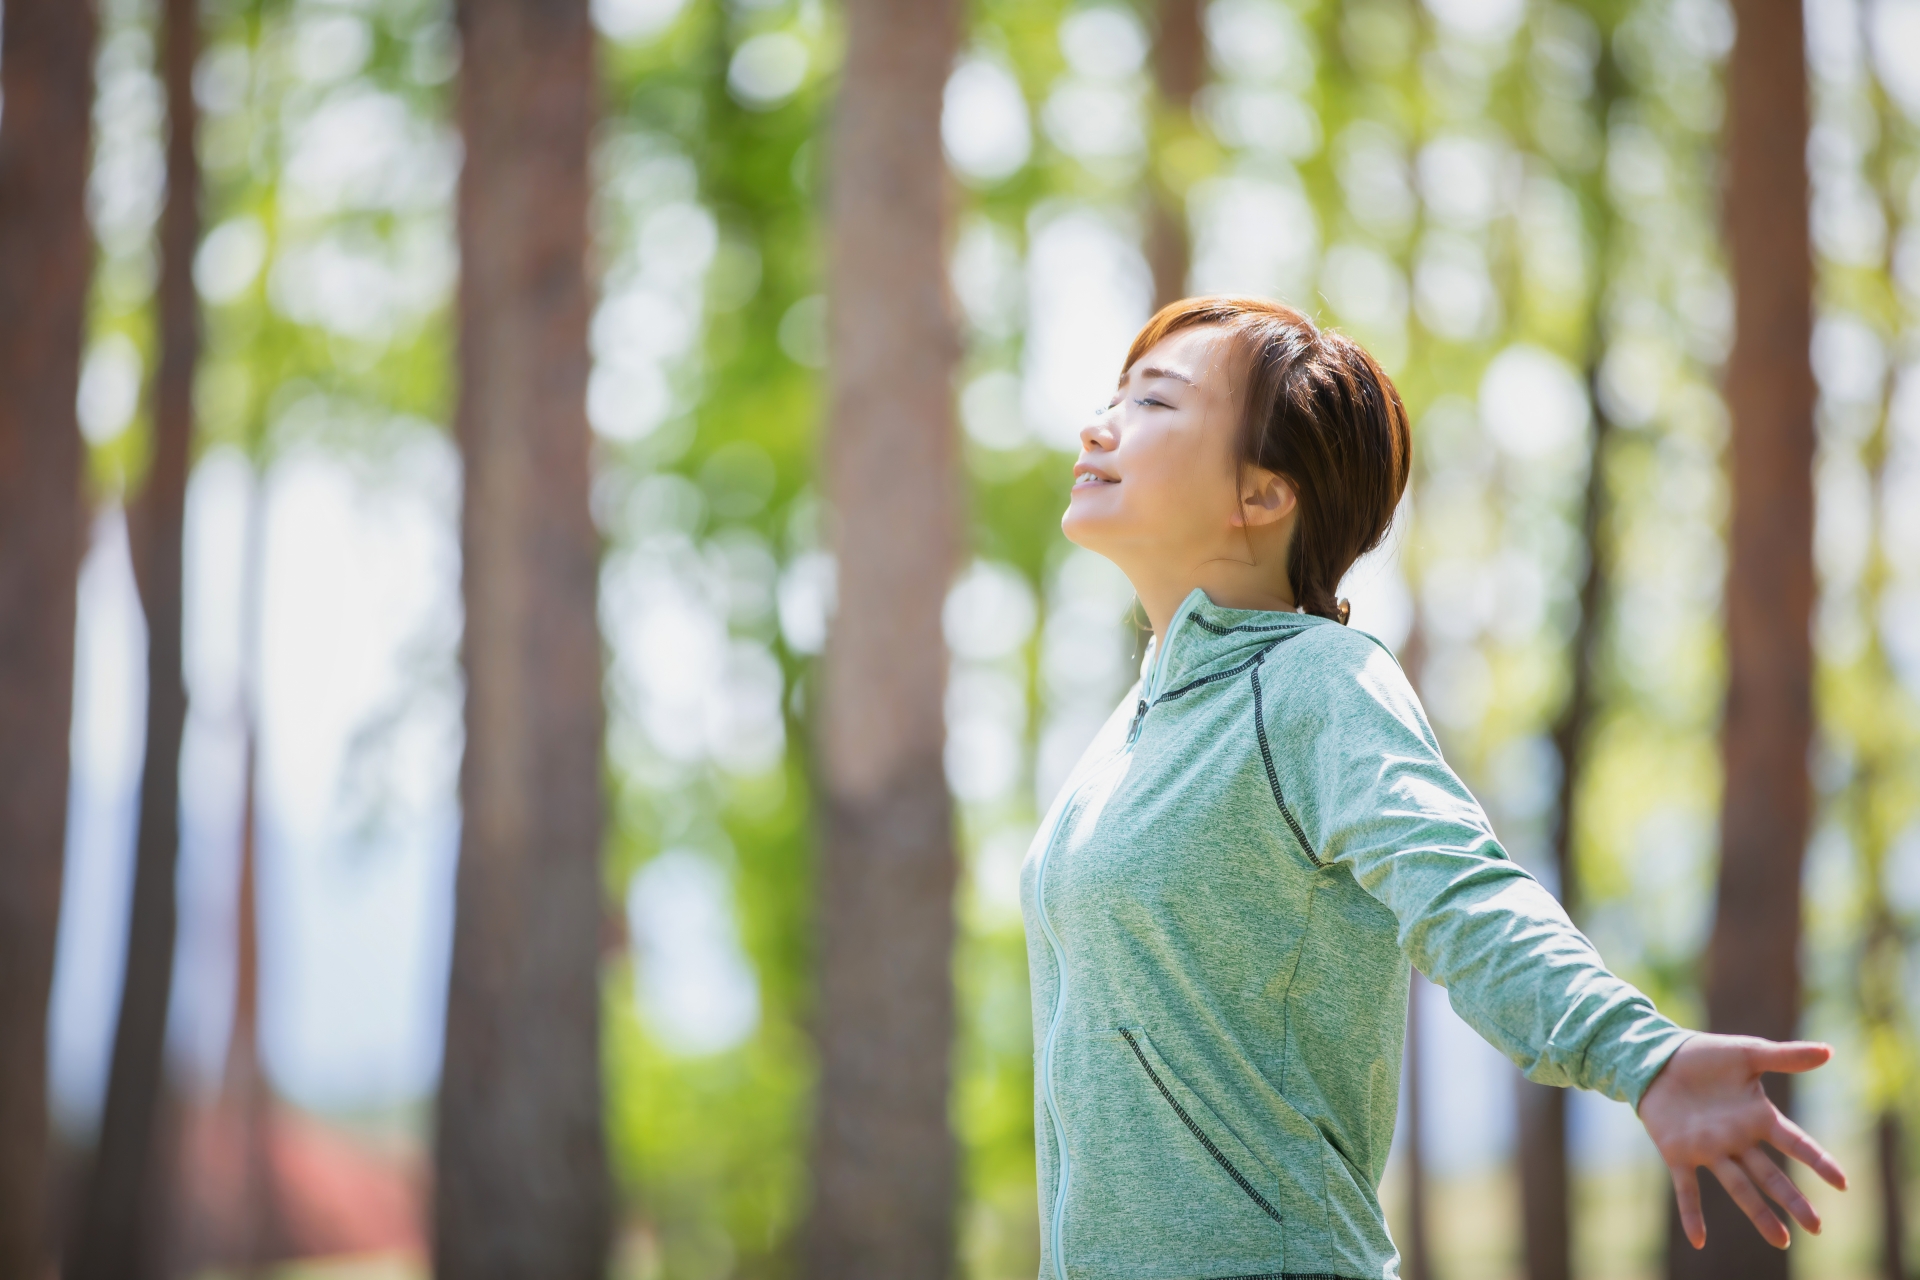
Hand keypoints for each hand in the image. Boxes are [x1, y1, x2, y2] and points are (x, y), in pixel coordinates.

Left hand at [1636, 1034, 1847, 1249]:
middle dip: (1793, 1201)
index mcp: (1757, 1118)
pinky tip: (1698, 1240)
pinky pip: (1687, 1189)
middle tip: (1816, 1227)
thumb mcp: (1748, 1053)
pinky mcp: (1678, 1153)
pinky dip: (1691, 1214)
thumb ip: (1786, 1057)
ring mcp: (1709, 1150)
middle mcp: (1737, 1140)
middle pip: (1771, 1176)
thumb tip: (1829, 1051)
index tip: (1842, 1184)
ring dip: (1759, 1214)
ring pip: (1739, 1188)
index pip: (1795, 1144)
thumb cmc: (1705, 1056)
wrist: (1658, 1057)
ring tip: (1781, 1241)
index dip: (1818, 1162)